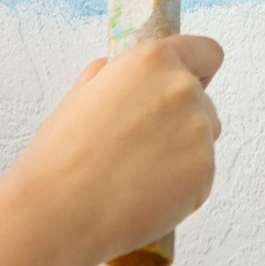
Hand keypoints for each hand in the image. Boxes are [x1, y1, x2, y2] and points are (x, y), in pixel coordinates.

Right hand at [0, 36, 223, 265]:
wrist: (58, 213)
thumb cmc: (61, 156)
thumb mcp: (80, 95)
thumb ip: (114, 76)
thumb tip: (123, 71)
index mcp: (153, 62)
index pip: (206, 53)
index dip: (198, 70)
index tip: (189, 84)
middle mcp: (183, 89)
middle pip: (204, 102)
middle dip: (181, 119)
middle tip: (139, 145)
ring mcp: (199, 131)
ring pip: (204, 139)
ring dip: (182, 152)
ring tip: (136, 173)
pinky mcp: (205, 171)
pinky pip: (201, 175)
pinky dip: (182, 186)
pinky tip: (144, 193)